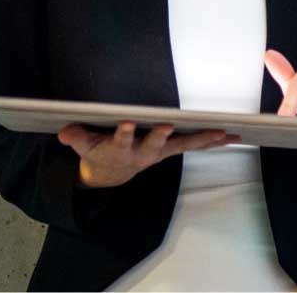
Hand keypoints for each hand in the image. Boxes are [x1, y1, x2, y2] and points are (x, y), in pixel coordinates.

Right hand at [57, 120, 239, 188]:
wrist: (110, 173)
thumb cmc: (97, 152)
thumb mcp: (82, 146)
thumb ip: (75, 137)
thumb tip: (63, 132)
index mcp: (119, 148)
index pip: (119, 139)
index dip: (122, 133)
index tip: (125, 123)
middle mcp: (142, 152)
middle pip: (153, 145)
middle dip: (160, 136)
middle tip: (167, 126)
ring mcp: (159, 152)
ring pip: (183, 145)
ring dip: (202, 140)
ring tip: (223, 133)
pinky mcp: (170, 149)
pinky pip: (195, 145)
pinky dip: (213, 140)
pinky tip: (232, 135)